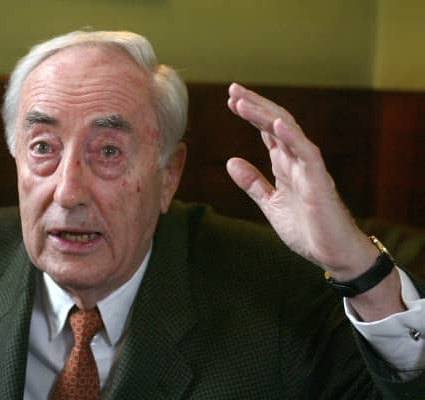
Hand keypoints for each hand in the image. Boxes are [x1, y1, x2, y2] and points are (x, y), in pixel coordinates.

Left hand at [225, 83, 377, 279]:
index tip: (232, 100)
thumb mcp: (270, 204)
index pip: (266, 132)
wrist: (332, 253)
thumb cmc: (307, 229)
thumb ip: (253, 183)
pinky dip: (291, 137)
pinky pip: (306, 153)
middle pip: (275, 124)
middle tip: (233, 89)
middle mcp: (296, 160)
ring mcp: (308, 168)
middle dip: (255, 106)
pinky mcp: (319, 181)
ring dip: (264, 115)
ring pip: (287, 132)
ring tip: (243, 101)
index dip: (251, 115)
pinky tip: (275, 124)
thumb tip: (230, 161)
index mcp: (285, 165)